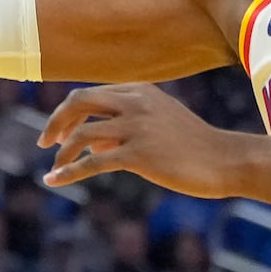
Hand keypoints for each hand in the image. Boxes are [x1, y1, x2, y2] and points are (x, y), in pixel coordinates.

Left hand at [37, 83, 237, 197]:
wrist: (225, 160)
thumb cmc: (194, 146)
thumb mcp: (159, 123)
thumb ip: (126, 125)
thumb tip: (92, 142)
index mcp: (140, 90)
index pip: (91, 94)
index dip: (69, 112)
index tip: (58, 132)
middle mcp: (136, 102)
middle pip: (80, 101)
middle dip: (56, 121)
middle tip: (45, 142)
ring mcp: (137, 126)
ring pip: (83, 134)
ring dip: (63, 153)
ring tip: (54, 169)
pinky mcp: (139, 154)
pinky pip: (93, 162)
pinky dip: (68, 171)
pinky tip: (55, 181)